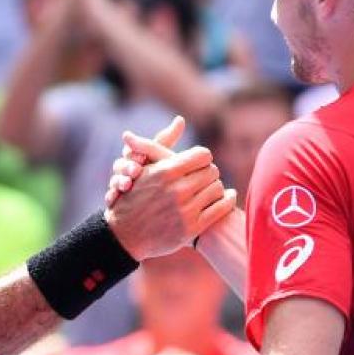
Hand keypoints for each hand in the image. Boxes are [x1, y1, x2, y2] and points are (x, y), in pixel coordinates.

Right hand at [103, 116, 183, 207]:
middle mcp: (124, 168)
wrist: (149, 203)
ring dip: (118, 181)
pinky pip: (110, 197)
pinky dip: (111, 197)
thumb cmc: (160, 173)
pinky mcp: (115, 198)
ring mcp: (119, 183)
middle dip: (126, 167)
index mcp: (133, 156)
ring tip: (127, 185)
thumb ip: (167, 140)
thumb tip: (180, 118)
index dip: (134, 152)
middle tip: (135, 171)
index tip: (141, 157)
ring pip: (114, 180)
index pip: (130, 150)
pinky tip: (113, 200)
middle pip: (120, 164)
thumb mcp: (162, 157)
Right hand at [104, 140, 233, 260]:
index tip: (200, 163)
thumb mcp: (142, 168)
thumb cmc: (133, 196)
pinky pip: (221, 209)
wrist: (125, 234)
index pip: (202, 155)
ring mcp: (185, 210)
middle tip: (206, 176)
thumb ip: (162, 144)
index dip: (203, 158)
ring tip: (212, 188)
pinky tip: (228, 197)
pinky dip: (228, 200)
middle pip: (212, 171)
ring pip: (217, 189)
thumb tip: (180, 120)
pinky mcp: (192, 228)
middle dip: (209, 172)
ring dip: (217, 187)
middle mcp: (177, 190)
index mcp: (166, 171)